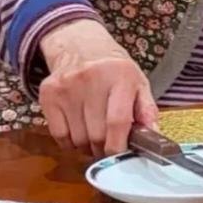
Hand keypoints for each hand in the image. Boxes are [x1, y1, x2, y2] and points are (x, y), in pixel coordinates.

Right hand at [38, 17, 158, 156]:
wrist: (81, 46)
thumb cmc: (114, 71)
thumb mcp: (138, 83)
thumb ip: (147, 110)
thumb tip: (153, 136)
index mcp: (120, 75)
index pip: (117, 121)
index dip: (118, 146)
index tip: (120, 155)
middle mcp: (92, 78)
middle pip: (96, 134)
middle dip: (104, 148)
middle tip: (108, 144)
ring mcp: (67, 86)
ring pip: (77, 139)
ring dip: (87, 146)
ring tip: (93, 133)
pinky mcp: (48, 93)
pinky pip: (58, 135)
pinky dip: (69, 142)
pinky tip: (77, 129)